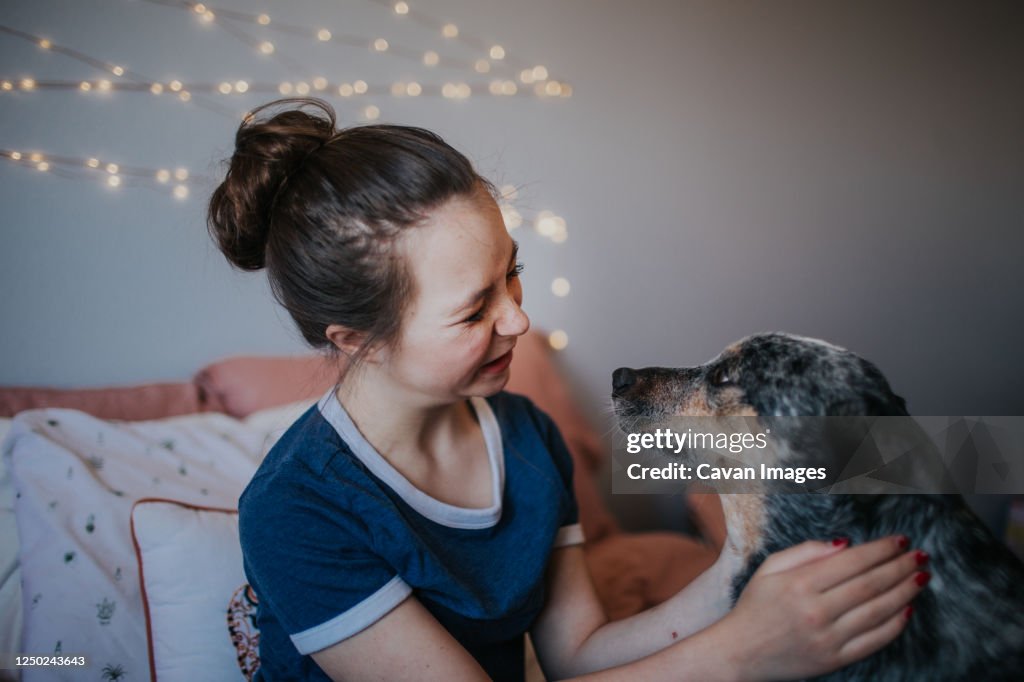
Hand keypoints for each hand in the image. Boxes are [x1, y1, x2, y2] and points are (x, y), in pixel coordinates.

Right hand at [721, 536, 927, 681]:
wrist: (740, 653)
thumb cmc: (755, 606)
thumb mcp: (769, 568)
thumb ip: (806, 551)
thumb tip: (846, 543)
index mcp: (799, 583)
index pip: (852, 561)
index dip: (881, 549)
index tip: (901, 540)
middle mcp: (816, 610)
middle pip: (871, 584)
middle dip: (900, 567)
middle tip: (921, 556)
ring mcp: (827, 637)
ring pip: (878, 611)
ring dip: (905, 592)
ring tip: (921, 577)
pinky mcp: (834, 659)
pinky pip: (874, 641)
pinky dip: (895, 625)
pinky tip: (907, 609)